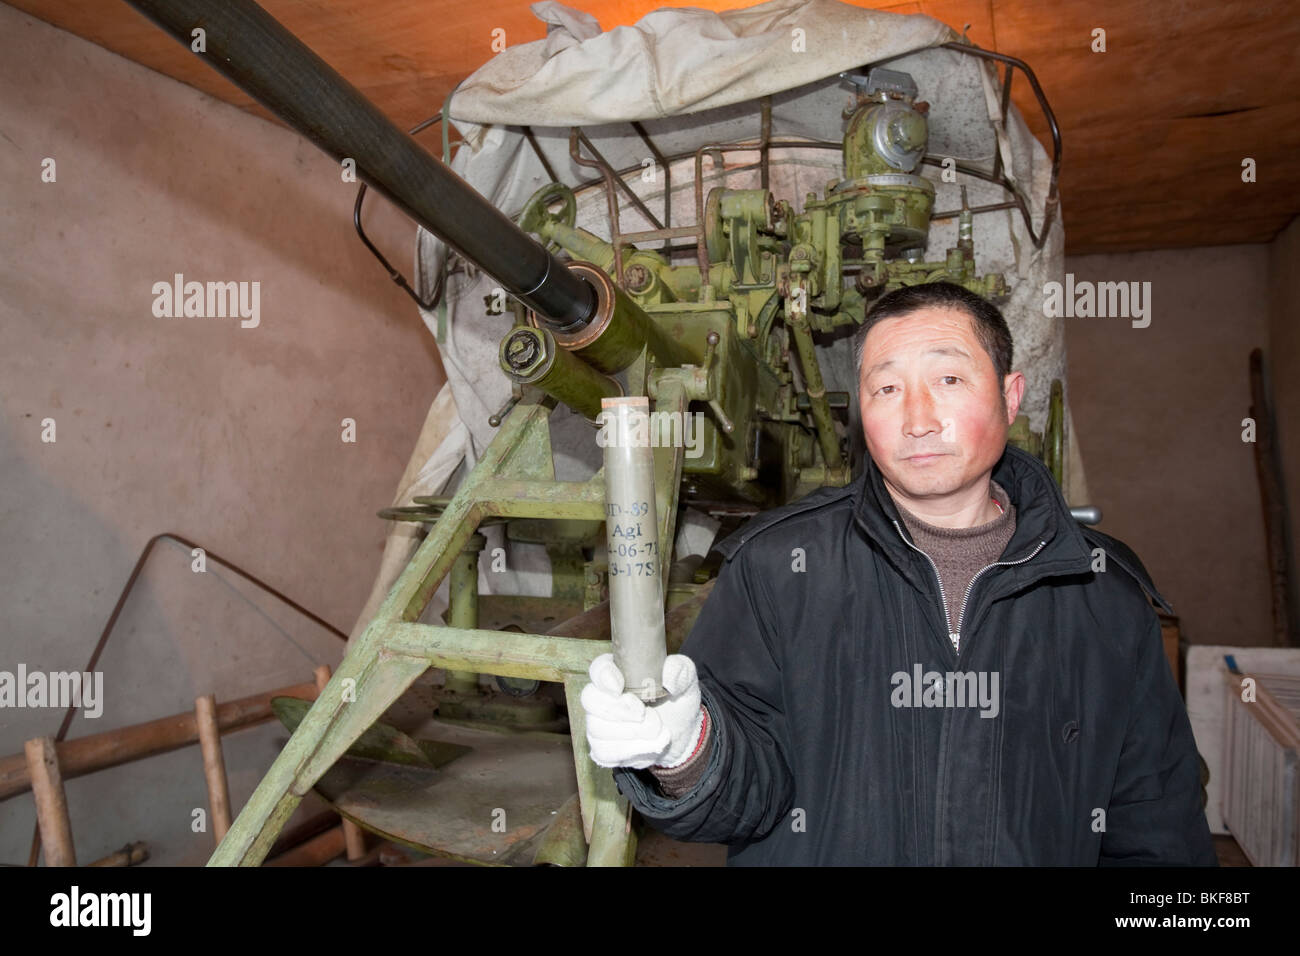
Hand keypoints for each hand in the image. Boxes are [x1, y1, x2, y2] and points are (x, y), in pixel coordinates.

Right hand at [581, 653, 704, 768]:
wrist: (680, 733)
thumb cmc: (676, 700)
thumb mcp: (685, 681)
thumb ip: (679, 671)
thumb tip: (669, 677)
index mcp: (618, 673)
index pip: (598, 669)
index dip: (603, 677)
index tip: (619, 687)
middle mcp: (601, 697)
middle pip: (590, 699)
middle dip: (619, 709)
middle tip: (644, 714)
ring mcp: (598, 724)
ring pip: (597, 729)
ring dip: (632, 733)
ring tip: (658, 730)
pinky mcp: (602, 748)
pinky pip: (604, 752)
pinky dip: (632, 751)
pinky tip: (652, 745)